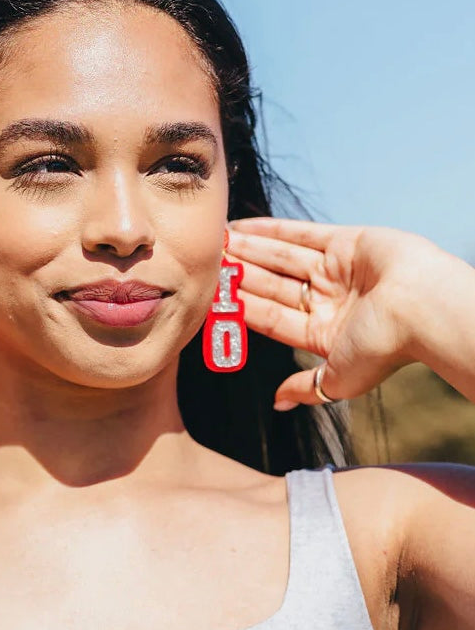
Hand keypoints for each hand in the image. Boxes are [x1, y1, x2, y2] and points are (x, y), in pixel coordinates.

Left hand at [226, 217, 440, 409]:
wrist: (423, 310)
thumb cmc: (384, 349)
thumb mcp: (338, 380)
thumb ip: (306, 388)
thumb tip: (277, 402)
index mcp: (323, 332)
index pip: (269, 316)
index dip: (239, 306)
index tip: (211, 296)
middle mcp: (328, 299)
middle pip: (271, 284)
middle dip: (240, 274)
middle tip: (207, 262)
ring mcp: (336, 270)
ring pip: (281, 257)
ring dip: (248, 250)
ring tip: (217, 242)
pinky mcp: (348, 241)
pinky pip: (301, 233)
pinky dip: (271, 229)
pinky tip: (242, 227)